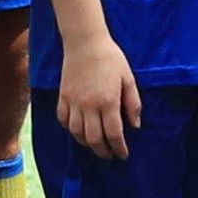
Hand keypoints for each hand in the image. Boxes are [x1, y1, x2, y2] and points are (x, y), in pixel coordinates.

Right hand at [55, 34, 138, 155]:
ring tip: (95, 144)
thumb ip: (133, 104)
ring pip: (77, 133)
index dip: (119, 148)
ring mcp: (73, 102)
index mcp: (108, 101)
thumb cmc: (110, 58)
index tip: (123, 154)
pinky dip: (71, 129)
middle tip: (110, 154)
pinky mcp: (63, 97)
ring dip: (87, 143)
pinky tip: (78, 130)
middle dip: (103, 151)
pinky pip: (63, 120)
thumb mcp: (128, 79)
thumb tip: (135, 125)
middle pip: (94, 139)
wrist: (85, 42)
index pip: (114, 134)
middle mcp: (89, 105)